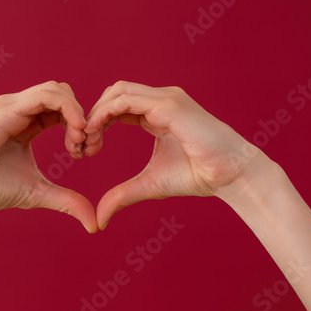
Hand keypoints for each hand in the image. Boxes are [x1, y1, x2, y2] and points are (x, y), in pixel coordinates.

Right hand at [0, 81, 96, 232]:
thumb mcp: (38, 192)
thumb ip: (66, 201)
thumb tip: (93, 224)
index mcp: (27, 123)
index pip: (63, 110)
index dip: (80, 126)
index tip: (85, 152)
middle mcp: (20, 109)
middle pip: (64, 94)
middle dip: (82, 117)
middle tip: (85, 145)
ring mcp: (13, 106)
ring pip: (57, 90)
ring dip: (77, 112)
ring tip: (80, 139)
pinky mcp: (7, 109)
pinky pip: (45, 96)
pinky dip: (68, 108)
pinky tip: (75, 130)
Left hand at [84, 81, 265, 229]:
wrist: (230, 175)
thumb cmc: (196, 176)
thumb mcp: (149, 185)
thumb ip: (122, 195)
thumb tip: (99, 219)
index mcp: (156, 113)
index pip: (117, 106)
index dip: (97, 122)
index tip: (83, 147)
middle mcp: (160, 100)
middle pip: (113, 93)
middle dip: (92, 115)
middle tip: (80, 144)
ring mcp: (165, 99)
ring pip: (118, 91)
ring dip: (96, 113)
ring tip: (86, 140)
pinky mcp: (169, 104)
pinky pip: (128, 99)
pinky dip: (106, 112)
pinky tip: (97, 132)